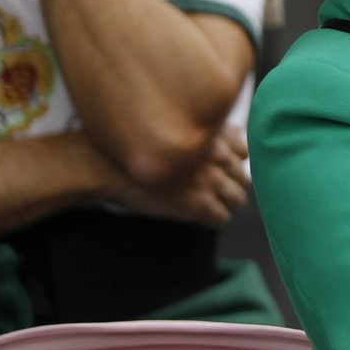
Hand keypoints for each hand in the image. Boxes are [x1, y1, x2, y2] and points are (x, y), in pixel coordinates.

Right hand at [106, 124, 250, 228]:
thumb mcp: (173, 128)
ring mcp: (210, 181)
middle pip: (244, 178)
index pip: (244, 152)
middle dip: (231, 185)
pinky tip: (200, 218)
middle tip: (215, 193)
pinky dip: (214, 220)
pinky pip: (222, 219)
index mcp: (212, 136)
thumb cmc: (133, 146)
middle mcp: (217, 157)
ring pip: (238, 200)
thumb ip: (201, 134)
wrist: (105, 166)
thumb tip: (232, 135)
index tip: (218, 169)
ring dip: (226, 204)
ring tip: (210, 207)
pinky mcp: (199, 204)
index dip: (230, 163)